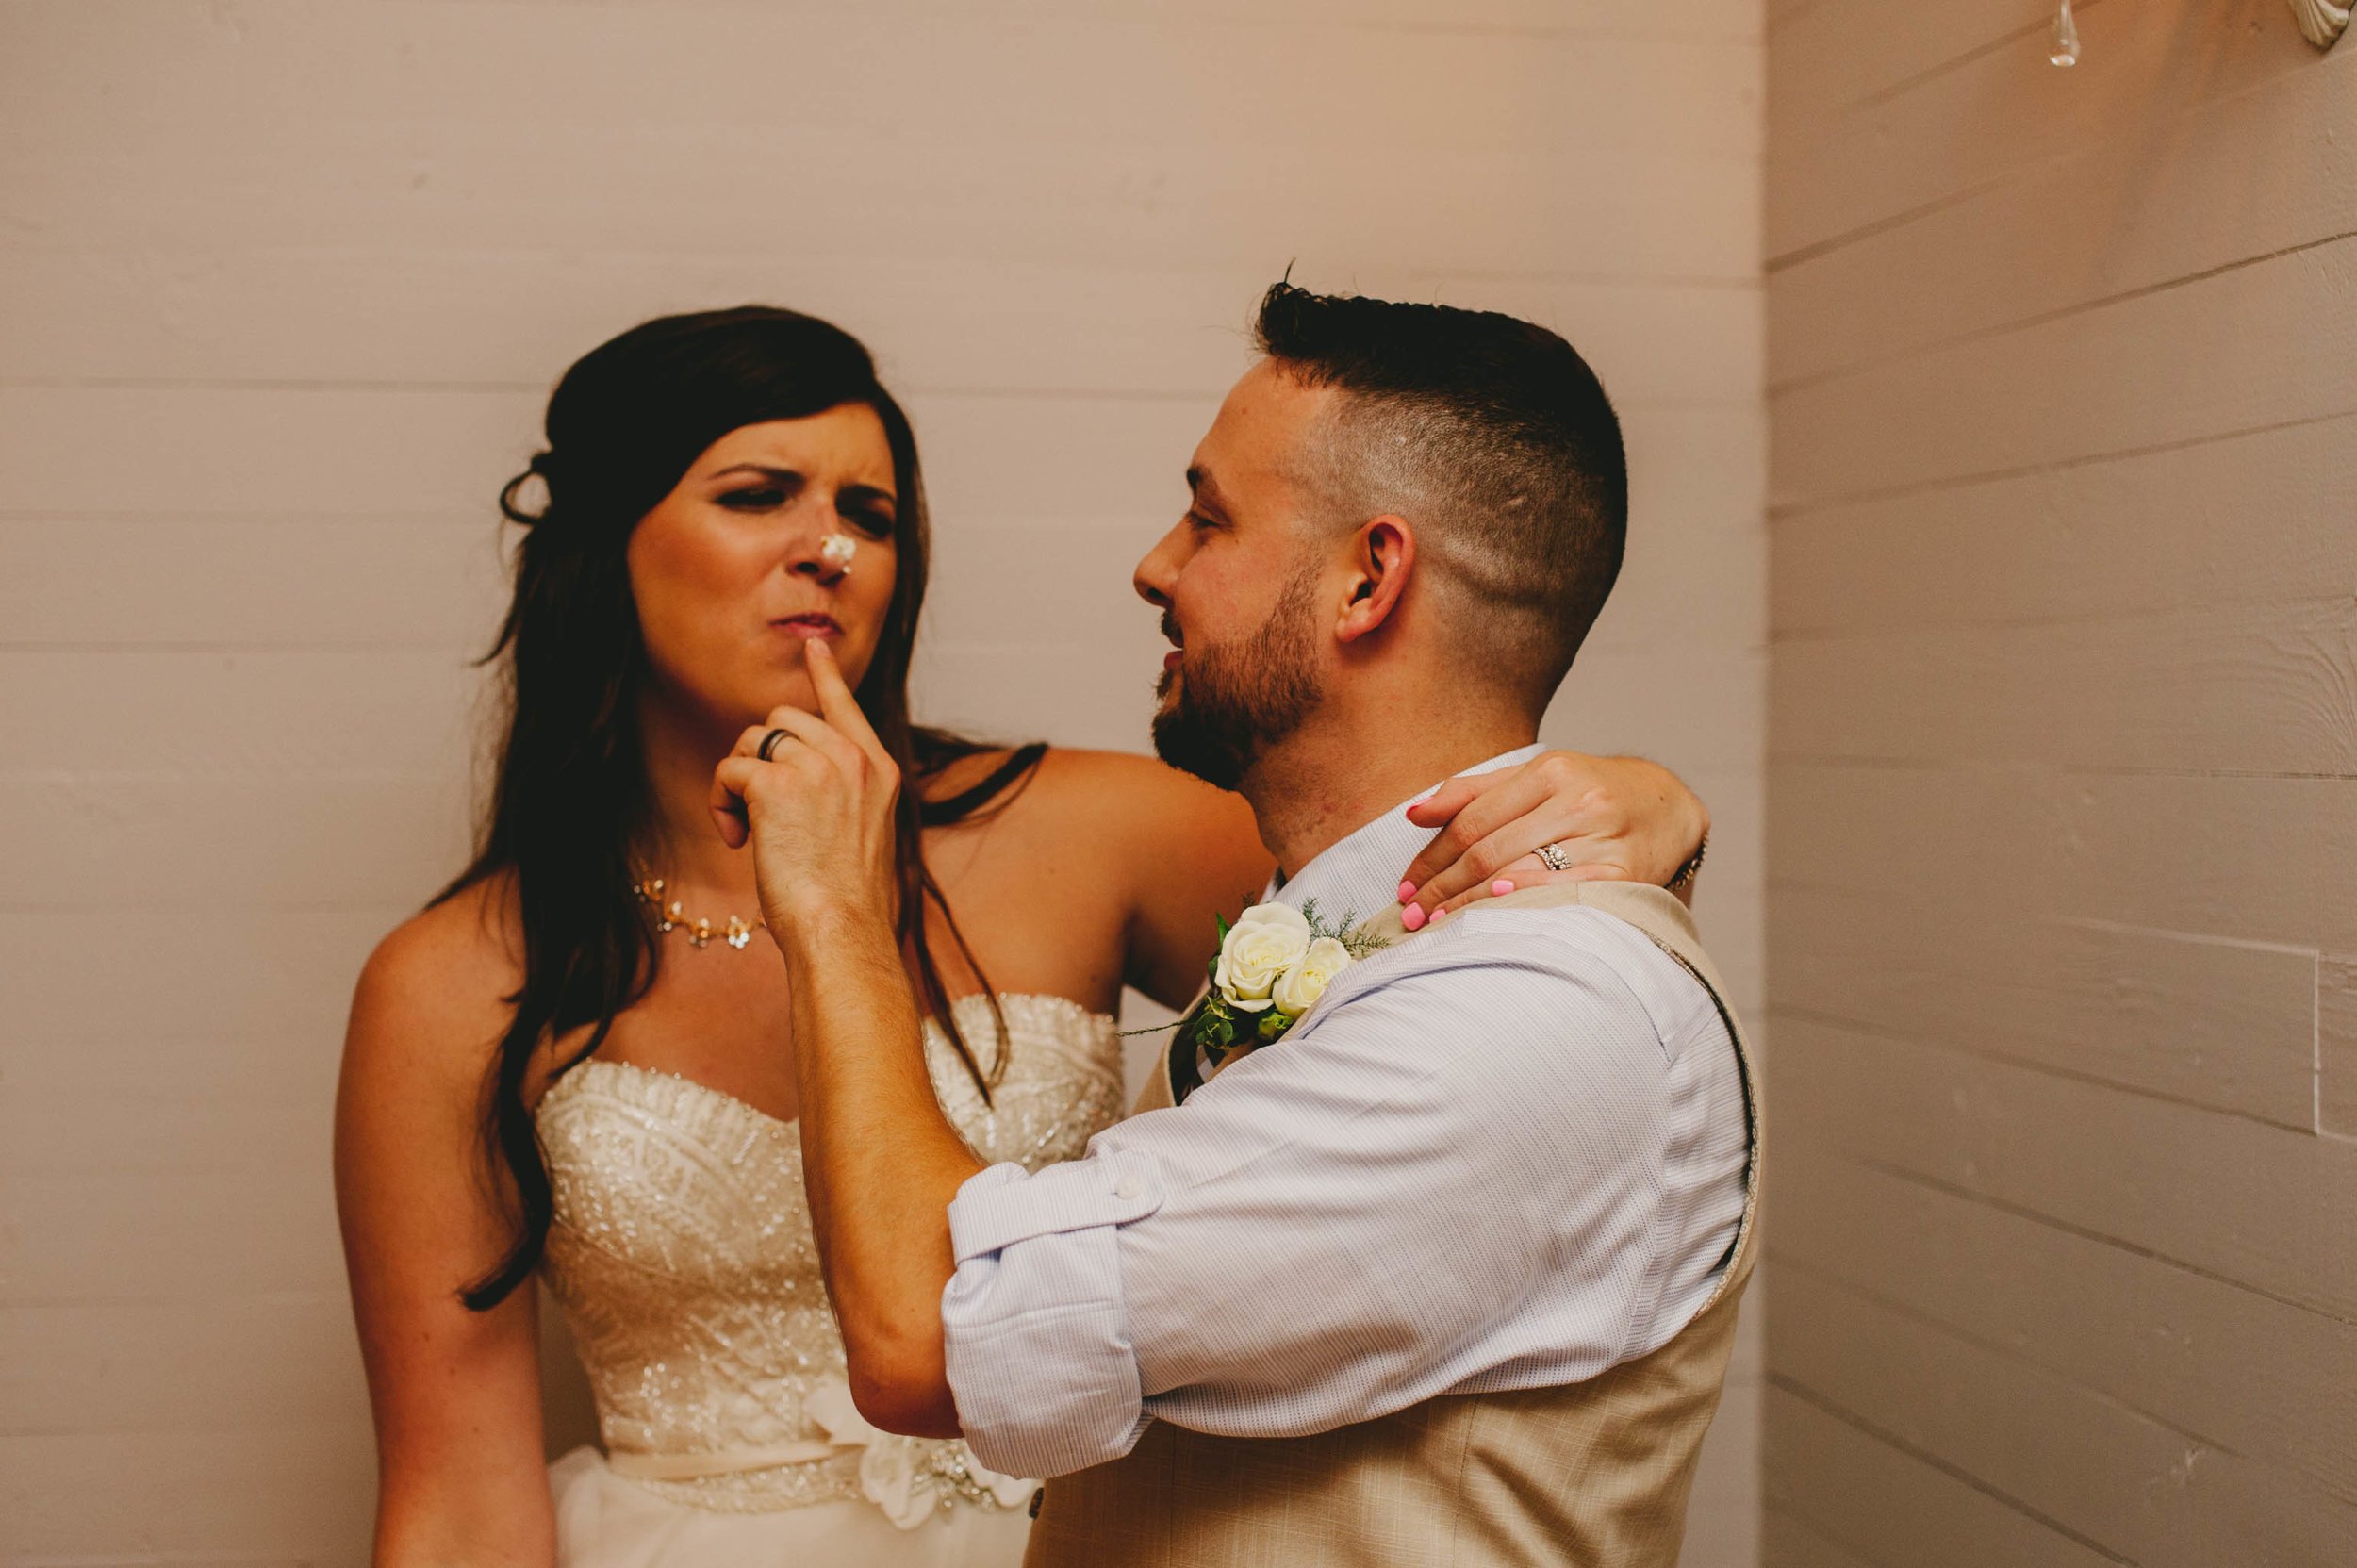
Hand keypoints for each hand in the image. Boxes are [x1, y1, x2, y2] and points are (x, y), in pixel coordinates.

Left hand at [710, 639, 900, 929]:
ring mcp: (819, 765)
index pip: (845, 705)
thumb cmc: (847, 900)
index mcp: (878, 769)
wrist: (843, 930)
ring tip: (748, 833)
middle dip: (759, 759)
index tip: (814, 645)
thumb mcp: (860, 832)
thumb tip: (783, 775)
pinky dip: (721, 803)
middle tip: (759, 813)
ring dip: (737, 783)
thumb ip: (838, 792)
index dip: (825, 674)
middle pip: (783, 720)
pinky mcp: (778, 784)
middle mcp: (853, 758)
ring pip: (752, 741)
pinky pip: (729, 771)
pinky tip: (738, 839)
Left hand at [1395, 752, 1706, 925]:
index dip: (1431, 857)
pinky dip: (1521, 905)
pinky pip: (1561, 893)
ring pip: (1519, 874)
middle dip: (1442, 886)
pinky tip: (1492, 916)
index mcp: (1549, 771)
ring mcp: (1604, 835)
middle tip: (1411, 914)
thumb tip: (1413, 814)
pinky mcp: (1626, 872)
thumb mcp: (1536, 778)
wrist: (1668, 807)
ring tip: (1438, 923)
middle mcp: (1577, 799)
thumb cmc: (1588, 793)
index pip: (1471, 820)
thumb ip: (1473, 792)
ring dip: (1470, 903)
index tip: (1406, 885)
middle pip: (1489, 850)